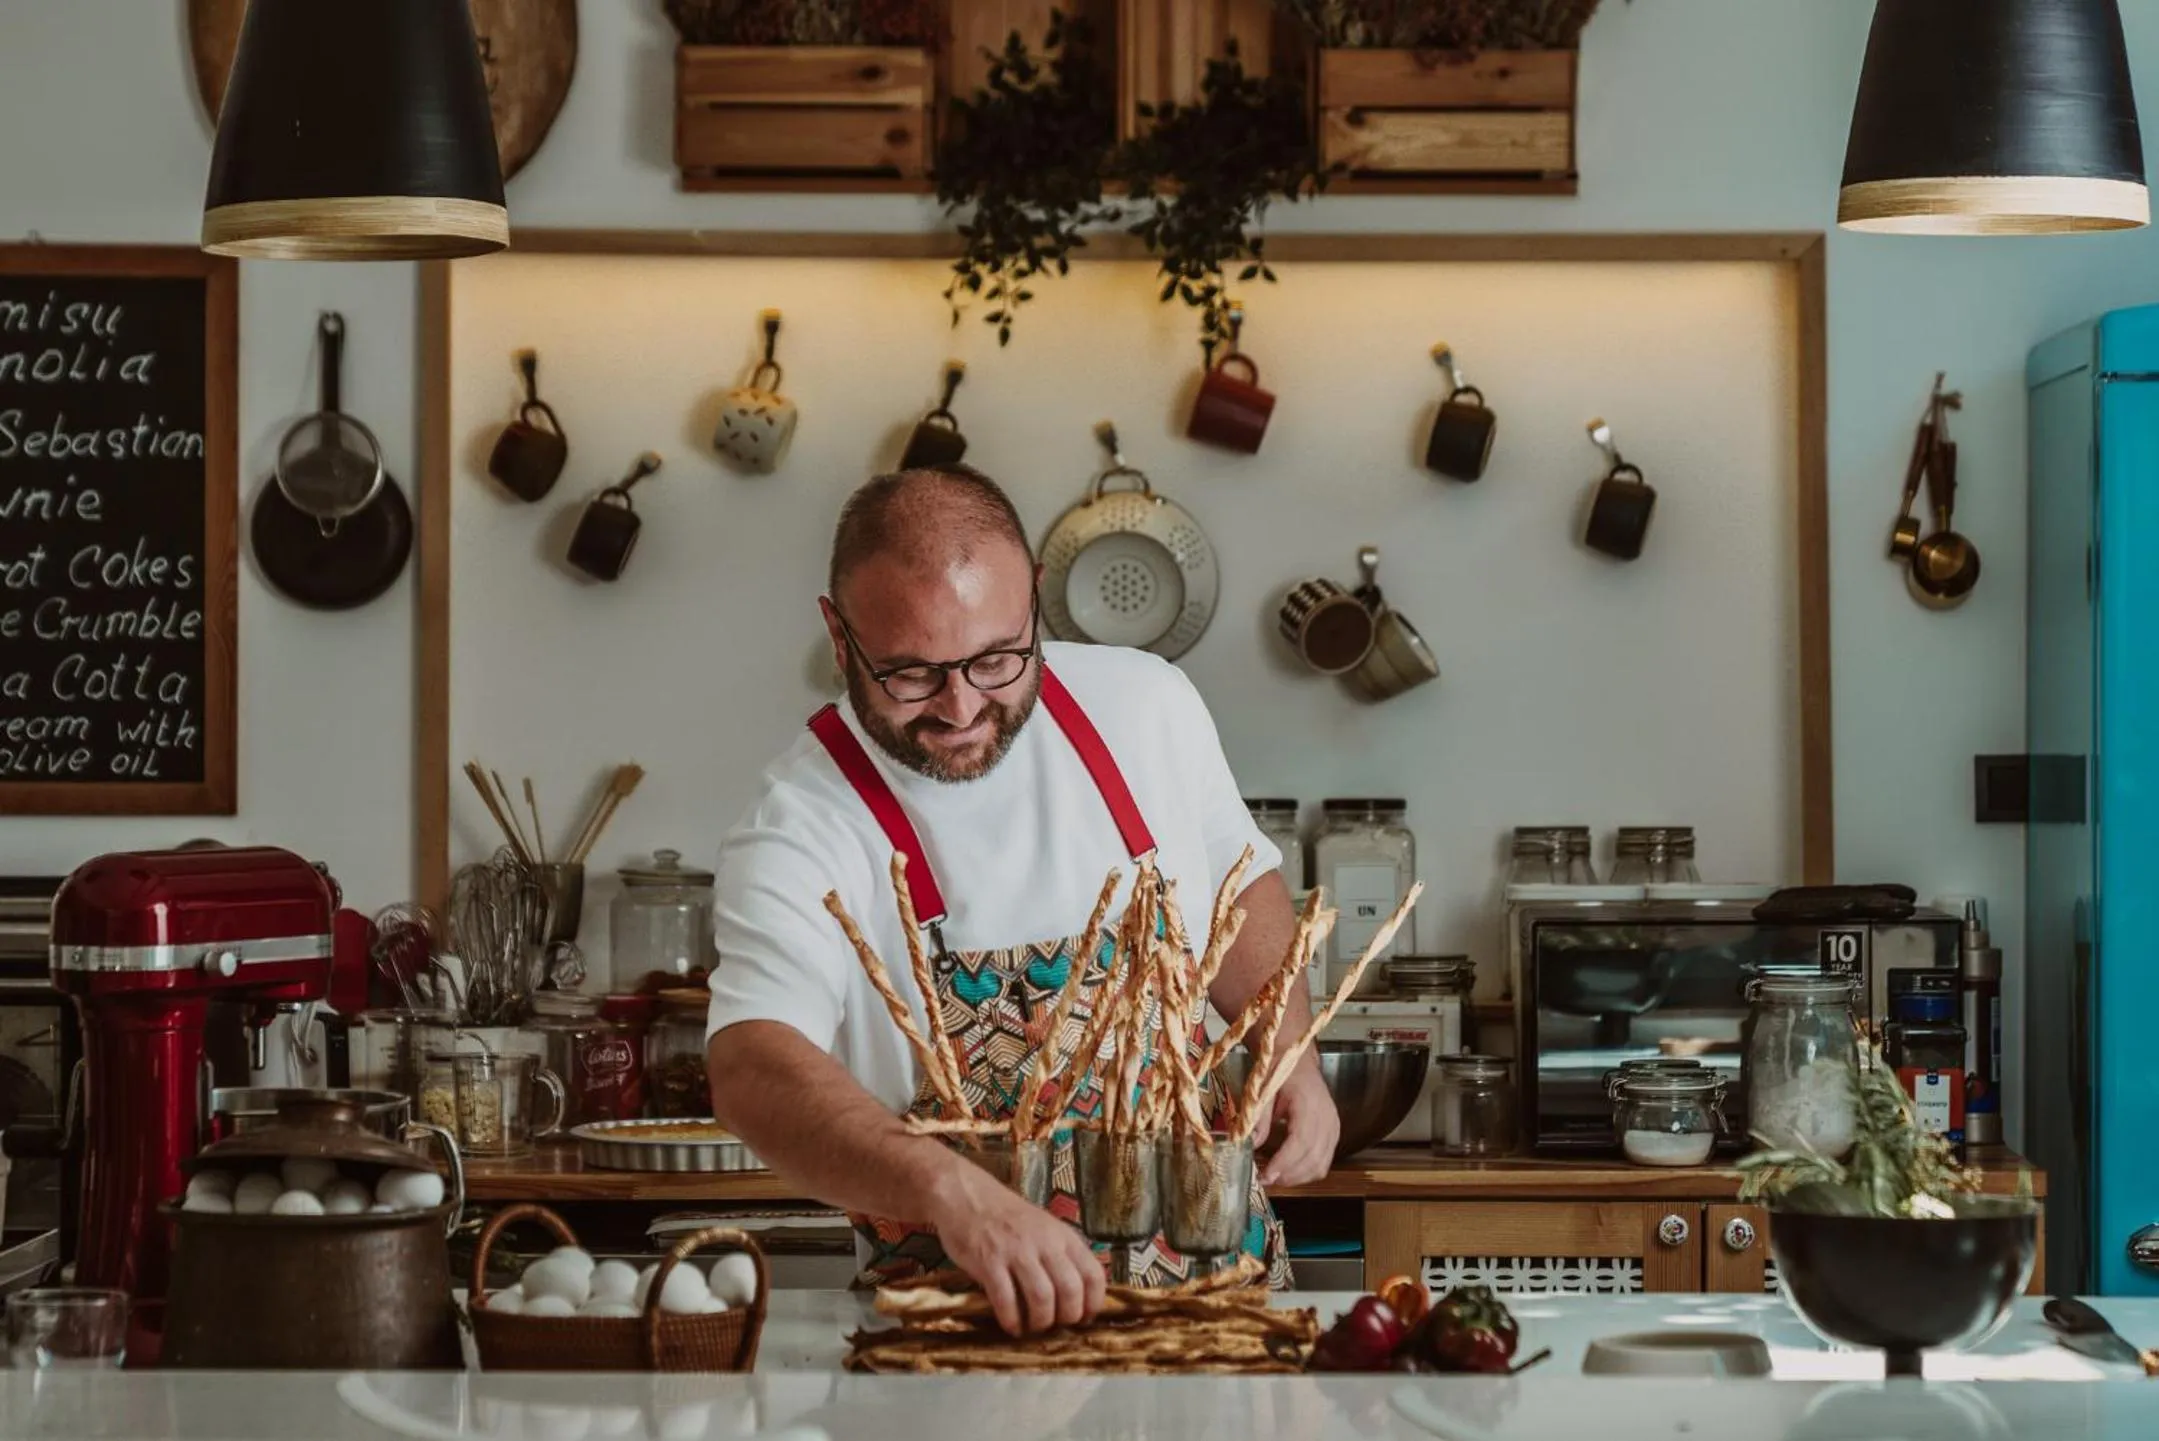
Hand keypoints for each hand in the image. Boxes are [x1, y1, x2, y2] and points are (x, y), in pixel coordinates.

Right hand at [927, 1161, 1104, 1335]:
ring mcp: (1016, 1251)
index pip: (1093, 1274)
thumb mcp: (1045, 1227)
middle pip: (1070, 1290)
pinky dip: (1011, 1320)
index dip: (1093, 1304)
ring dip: (1040, 1322)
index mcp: (1063, 1235)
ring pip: (1042, 1297)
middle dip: (1066, 1318)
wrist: (966, 1194)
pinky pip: (1006, 1300)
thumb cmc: (1007, 1216)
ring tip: (1032, 1327)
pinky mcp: (989, 1261)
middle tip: (1055, 1326)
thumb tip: (1077, 1296)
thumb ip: (1061, 1255)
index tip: (1083, 1319)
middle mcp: (1044, 1242)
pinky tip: (1011, 1326)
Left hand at [1253, 1061, 1337, 1186]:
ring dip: (1297, 1177)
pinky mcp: (1333, 1133)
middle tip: (1264, 1180)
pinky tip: (1288, 1171)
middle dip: (1288, 1175)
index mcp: (1309, 1103)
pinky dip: (1307, 1172)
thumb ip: (1258, 1119)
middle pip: (1313, 1157)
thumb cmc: (1280, 1071)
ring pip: (1321, 1164)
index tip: (1267, 1175)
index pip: (1301, 1141)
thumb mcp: (1264, 1091)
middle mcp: (1327, 1117)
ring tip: (1274, 1177)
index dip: (1284, 1162)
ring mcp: (1333, 1127)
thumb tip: (1248, 1145)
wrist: (1297, 1060)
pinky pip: (1324, 1161)